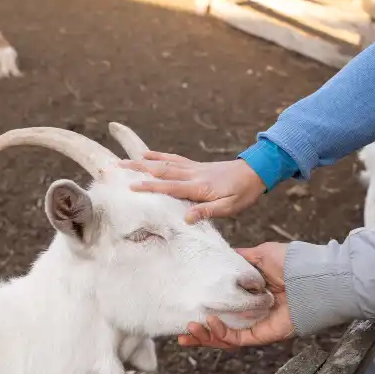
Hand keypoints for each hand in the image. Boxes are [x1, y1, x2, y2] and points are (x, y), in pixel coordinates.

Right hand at [119, 151, 265, 222]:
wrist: (256, 171)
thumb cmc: (243, 193)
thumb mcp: (229, 207)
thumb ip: (207, 211)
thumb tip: (186, 218)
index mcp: (198, 187)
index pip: (169, 187)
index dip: (150, 187)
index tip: (131, 187)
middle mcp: (192, 175)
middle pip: (161, 170)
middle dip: (138, 169)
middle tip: (118, 167)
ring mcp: (193, 168)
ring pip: (164, 163)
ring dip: (144, 161)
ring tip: (126, 160)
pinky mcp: (196, 166)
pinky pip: (174, 159)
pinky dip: (160, 156)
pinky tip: (149, 154)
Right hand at [179, 242, 292, 348]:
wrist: (312, 276)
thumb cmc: (292, 263)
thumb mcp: (259, 255)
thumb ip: (240, 259)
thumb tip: (220, 257)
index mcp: (249, 296)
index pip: (222, 307)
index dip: (204, 310)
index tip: (186, 308)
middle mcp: (251, 313)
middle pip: (220, 328)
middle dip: (199, 333)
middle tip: (181, 331)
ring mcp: (256, 326)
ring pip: (225, 338)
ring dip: (205, 337)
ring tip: (188, 331)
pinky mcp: (263, 335)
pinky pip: (237, 340)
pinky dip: (221, 334)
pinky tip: (210, 323)